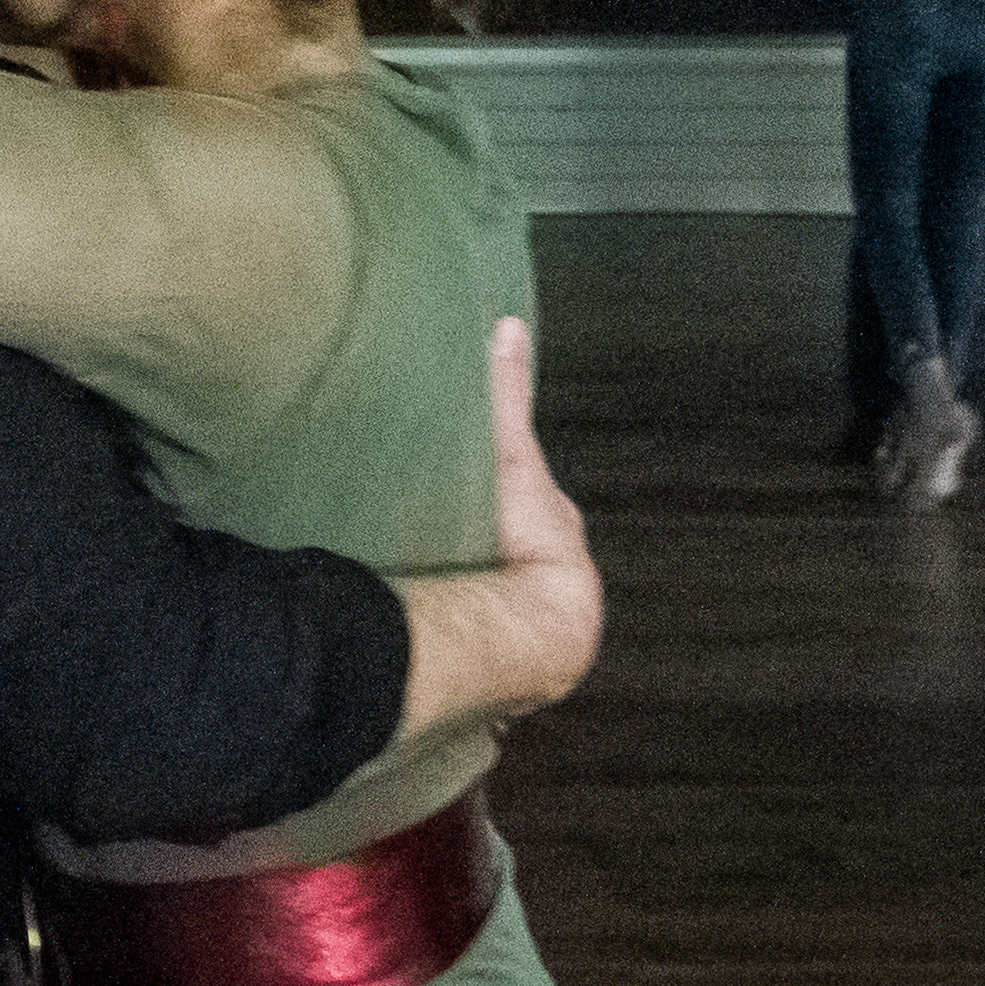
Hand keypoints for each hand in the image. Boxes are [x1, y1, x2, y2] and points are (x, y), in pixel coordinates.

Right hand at [386, 319, 604, 741]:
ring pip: (499, 600)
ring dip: (474, 597)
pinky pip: (482, 638)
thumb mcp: (516, 455)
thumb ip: (509, 395)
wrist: (531, 626)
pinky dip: (465, 635)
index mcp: (553, 530)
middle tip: (445, 542)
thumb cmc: (530, 542)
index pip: (530, 503)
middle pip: (513, 553)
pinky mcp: (504, 655)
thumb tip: (509, 330)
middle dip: (487, 549)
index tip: (476, 492)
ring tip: (432, 590)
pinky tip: (437, 634)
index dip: (504, 495)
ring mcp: (527, 621)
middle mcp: (547, 579)